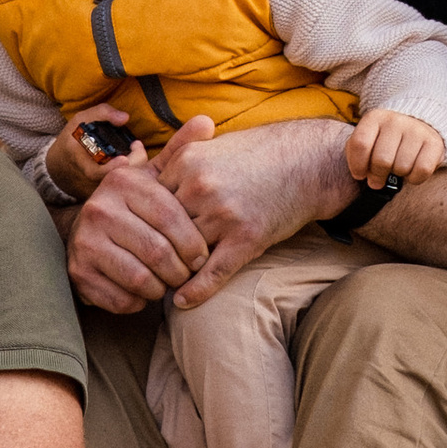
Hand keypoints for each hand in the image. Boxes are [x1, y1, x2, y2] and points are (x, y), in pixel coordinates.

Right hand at [43, 112, 128, 202]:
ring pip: (125, 182)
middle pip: (118, 176)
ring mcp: (101, 187)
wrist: (60, 165)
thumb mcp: (80, 121)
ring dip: (136, 165)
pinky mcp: (108, 191)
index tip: (124, 158)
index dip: (113, 167)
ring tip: (136, 148)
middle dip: (134, 162)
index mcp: (81, 163)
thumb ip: (102, 113)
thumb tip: (125, 117)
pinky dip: (134, 171)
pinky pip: (125, 184)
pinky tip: (133, 158)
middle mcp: (92, 180)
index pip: (98, 173)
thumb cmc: (72, 139)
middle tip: (137, 145)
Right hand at [65, 112, 216, 309]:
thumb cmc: (133, 208)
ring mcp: (84, 241)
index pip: (171, 218)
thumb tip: (207, 121)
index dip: (194, 244)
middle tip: (186, 275)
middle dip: (180, 271)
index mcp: (123, 183)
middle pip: (158, 252)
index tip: (201, 257)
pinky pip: (121, 299)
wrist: (85, 232)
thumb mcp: (154, 178)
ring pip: (141, 279)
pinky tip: (142, 293)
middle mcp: (99, 209)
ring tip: (166, 283)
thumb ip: (180, 152)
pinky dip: (138, 302)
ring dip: (160, 288)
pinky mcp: (78, 272)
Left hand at [157, 118, 355, 309]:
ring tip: (163, 284)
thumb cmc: (258, 153)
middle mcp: (201, 188)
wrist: (308, 161)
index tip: (137, 238)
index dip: (144, 223)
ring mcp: (223, 215)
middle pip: (163, 229)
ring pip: (185, 253)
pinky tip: (183, 302)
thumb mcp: (211, 146)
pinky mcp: (246, 238)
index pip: (150, 202)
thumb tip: (142, 178)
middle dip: (156, 249)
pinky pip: (213, 273)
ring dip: (175, 270)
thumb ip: (178, 162)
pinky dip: (196, 291)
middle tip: (144, 267)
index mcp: (187, 162)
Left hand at [347, 107, 445, 191]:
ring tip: (397, 168)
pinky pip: (421, 171)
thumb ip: (356, 154)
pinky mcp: (434, 142)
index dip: (358, 165)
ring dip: (398, 175)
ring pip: (401, 168)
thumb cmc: (386, 140)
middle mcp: (395, 121)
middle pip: (381, 160)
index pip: (360, 144)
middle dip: (377, 176)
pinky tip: (412, 171)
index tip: (360, 175)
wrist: (418, 125)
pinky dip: (415, 178)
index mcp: (374, 118)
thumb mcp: (368, 140)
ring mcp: (416, 130)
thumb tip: (362, 174)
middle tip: (379, 178)